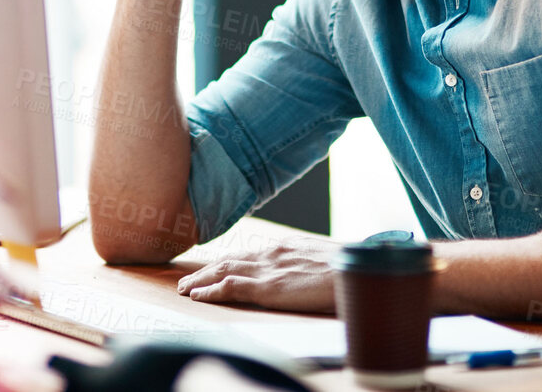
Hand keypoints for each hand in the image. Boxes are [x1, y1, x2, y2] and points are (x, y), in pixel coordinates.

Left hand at [174, 236, 339, 312]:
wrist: (357, 268)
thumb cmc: (349, 269)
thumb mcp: (324, 260)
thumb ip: (308, 264)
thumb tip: (308, 272)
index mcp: (285, 247)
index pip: (248, 254)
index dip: (227, 262)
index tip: (213, 268)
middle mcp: (271, 253)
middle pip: (230, 260)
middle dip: (206, 270)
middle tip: (188, 279)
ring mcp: (268, 269)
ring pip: (223, 271)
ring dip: (201, 280)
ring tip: (184, 288)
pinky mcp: (269, 287)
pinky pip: (231, 287)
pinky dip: (211, 291)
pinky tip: (197, 295)